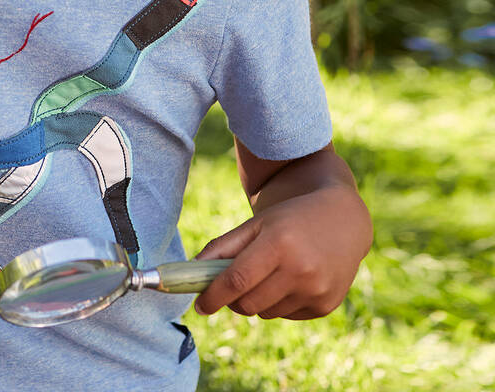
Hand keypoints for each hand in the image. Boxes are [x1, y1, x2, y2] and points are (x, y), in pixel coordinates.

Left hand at [193, 184, 369, 319]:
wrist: (343, 220)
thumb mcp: (256, 224)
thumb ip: (223, 247)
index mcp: (278, 243)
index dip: (214, 296)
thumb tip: (193, 271)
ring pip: (266, 312)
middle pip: (248, 303)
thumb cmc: (290, 220)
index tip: (200, 306)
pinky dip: (278, 303)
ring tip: (269, 272)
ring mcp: (316, 291)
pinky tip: (291, 279)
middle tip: (233, 283)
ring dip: (257, 300)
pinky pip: (286, 315)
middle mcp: (301, 270)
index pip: (237, 280)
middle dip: (232, 299)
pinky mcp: (325, 306)